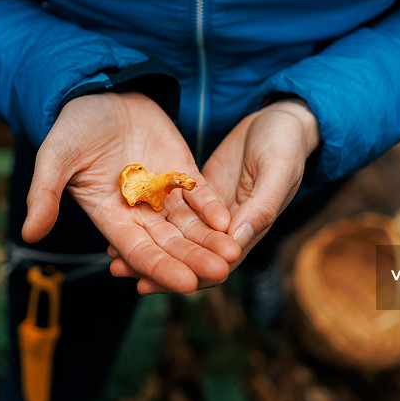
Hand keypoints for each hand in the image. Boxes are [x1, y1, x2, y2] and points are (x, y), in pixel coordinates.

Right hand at [21, 92, 240, 293]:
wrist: (100, 92)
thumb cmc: (73, 126)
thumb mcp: (55, 156)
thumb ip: (44, 194)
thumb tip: (30, 234)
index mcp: (110, 217)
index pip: (138, 250)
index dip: (161, 268)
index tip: (186, 284)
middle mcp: (140, 213)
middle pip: (171, 244)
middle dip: (196, 260)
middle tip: (222, 274)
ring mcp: (163, 194)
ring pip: (191, 225)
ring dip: (211, 241)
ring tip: (234, 256)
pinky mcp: (181, 173)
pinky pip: (200, 195)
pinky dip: (213, 207)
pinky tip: (229, 220)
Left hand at [122, 98, 319, 293]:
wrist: (281, 118)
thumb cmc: (286, 145)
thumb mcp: (277, 172)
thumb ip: (260, 208)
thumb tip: (234, 244)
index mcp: (249, 229)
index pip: (213, 264)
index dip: (181, 274)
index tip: (149, 282)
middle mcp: (227, 226)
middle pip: (187, 254)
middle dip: (154, 265)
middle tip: (119, 270)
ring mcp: (210, 210)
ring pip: (176, 235)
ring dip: (148, 246)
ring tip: (112, 254)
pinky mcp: (198, 191)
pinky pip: (172, 210)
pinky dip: (150, 218)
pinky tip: (124, 219)